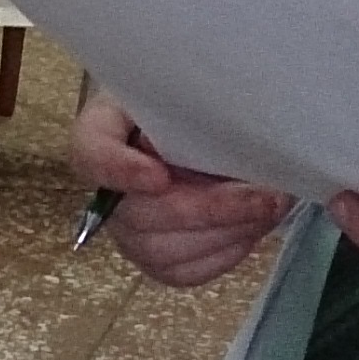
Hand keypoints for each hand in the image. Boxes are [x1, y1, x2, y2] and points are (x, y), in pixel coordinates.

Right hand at [72, 91, 290, 287]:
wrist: (211, 132)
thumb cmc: (197, 103)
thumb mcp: (189, 88)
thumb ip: (190, 103)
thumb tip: (210, 134)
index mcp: (103, 132)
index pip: (90, 154)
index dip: (119, 171)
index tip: (159, 176)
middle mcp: (107, 189)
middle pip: (136, 216)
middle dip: (206, 209)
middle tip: (261, 194)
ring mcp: (130, 231)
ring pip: (161, 251)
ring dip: (224, 232)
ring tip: (268, 207)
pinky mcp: (158, 260)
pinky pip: (184, 272)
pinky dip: (224, 252)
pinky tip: (251, 227)